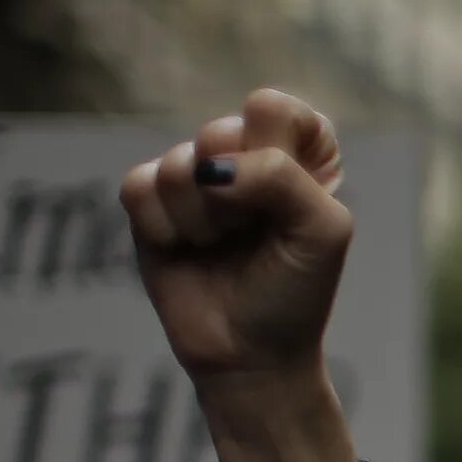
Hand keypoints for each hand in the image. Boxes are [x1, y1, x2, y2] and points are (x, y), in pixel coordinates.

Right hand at [121, 90, 351, 396]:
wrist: (249, 355)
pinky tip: (186, 251)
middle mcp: (246, 153)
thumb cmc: (295, 291)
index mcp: (301, 151)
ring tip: (220, 247)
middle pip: (219, 132)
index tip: (288, 202)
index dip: (274, 155)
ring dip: (201, 220)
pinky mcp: (152, 202)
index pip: (273, 107)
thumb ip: (282, 176)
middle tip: (251, 235)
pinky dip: (164, 228)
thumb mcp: (322, 231)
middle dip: (236, 197)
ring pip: (177, 163)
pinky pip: (138, 186)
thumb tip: (209, 168)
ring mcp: (196, 176)